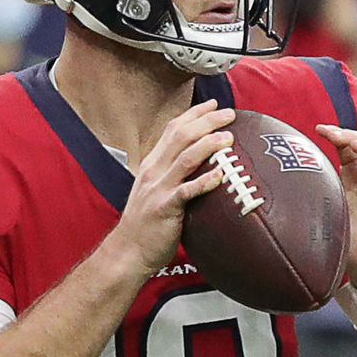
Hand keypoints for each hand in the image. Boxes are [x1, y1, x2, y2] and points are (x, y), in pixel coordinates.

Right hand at [112, 101, 234, 273]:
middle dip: (206, 121)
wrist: (128, 251)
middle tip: (229, 114)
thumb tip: (201, 166)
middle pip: (181, 136)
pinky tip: (221, 174)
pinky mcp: (165, 208)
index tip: (212, 105)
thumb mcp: (155, 191)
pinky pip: (187, 191)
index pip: (172, 129)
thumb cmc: (146, 225)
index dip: (194, 114)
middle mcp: (154, 171)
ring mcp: (158, 188)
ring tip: (228, 138)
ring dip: (208, 144)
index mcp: (152, 165)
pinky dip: (204, 180)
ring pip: (185, 157)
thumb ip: (173, 176)